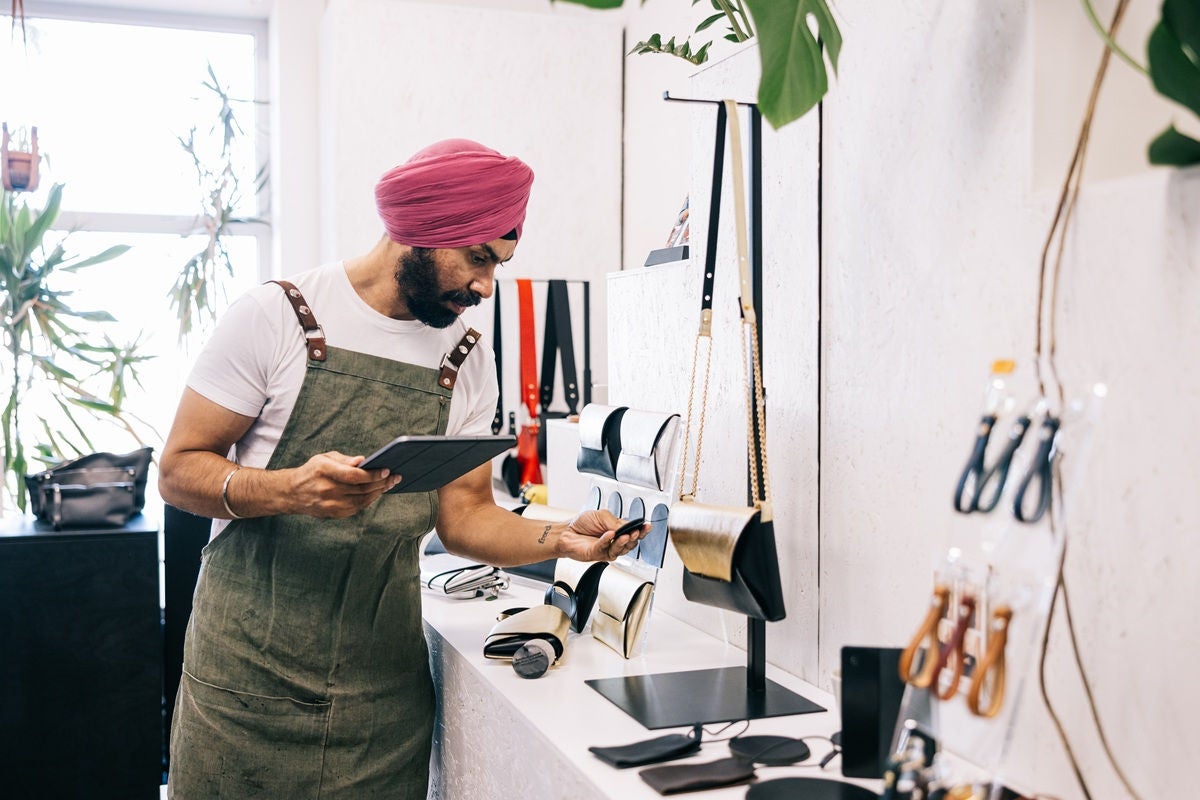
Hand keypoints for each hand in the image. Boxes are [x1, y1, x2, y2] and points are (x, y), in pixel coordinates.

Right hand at [286, 451, 401, 517]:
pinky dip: (369, 500)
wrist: (291, 493)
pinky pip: (356, 508)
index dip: (372, 474)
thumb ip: (344, 460)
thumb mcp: (323, 458)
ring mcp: (329, 504)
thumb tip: (363, 461)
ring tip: (389, 484)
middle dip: (381, 483)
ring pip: (361, 500)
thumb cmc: (311, 471)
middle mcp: (326, 489)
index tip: (387, 469)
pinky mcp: (332, 514)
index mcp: (323, 471)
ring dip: (378, 492)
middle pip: (361, 489)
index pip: (353, 475)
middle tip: (395, 477)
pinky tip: (377, 492)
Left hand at [559, 508, 648, 562]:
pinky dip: (607, 541)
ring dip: (623, 542)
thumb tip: (625, 526)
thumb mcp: (602, 515)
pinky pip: (605, 548)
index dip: (642, 530)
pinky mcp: (597, 554)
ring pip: (620, 549)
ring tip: (625, 535)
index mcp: (617, 530)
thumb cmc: (582, 524)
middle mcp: (614, 541)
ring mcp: (607, 549)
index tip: (647, 526)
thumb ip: (615, 521)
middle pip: (631, 543)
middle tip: (635, 532)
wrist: (567, 531)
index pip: (633, 531)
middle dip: (635, 537)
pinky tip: (609, 535)